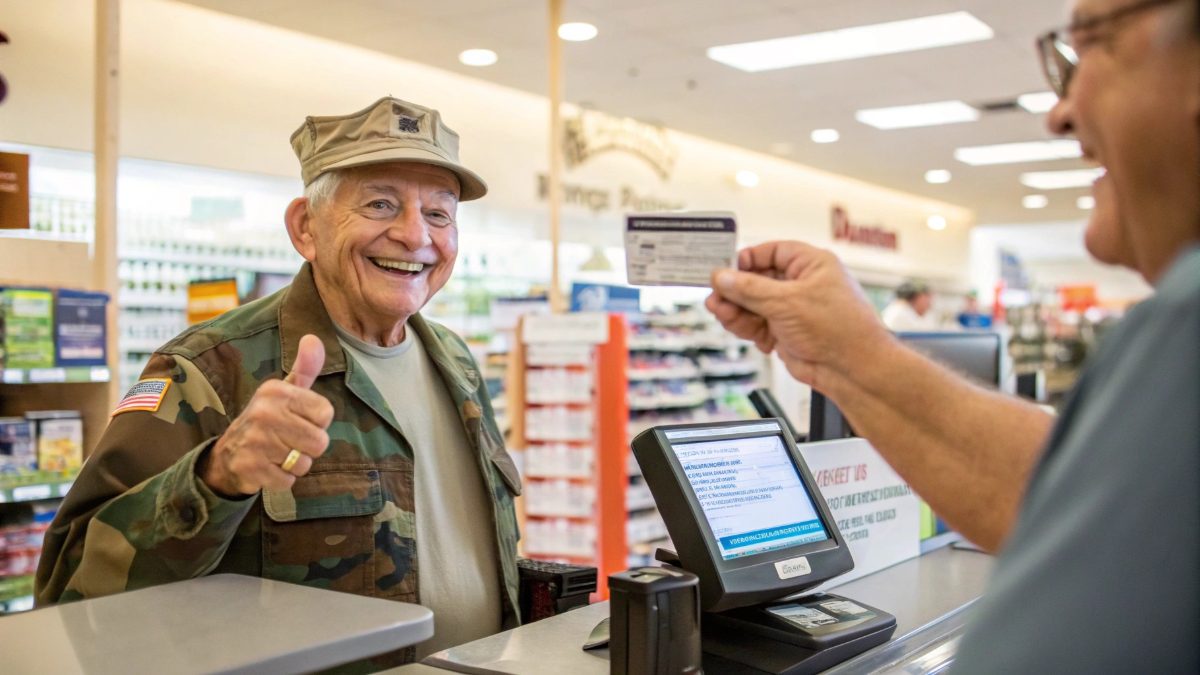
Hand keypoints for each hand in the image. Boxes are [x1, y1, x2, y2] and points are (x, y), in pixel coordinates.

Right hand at [199, 334, 333, 495]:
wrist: (228, 454)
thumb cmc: (268, 419)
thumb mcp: (286, 391)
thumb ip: (305, 367)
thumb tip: (313, 338)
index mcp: (276, 391)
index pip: (326, 413)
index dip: (316, 422)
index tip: (297, 419)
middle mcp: (264, 412)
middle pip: (319, 442)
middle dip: (308, 447)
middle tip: (287, 441)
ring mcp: (255, 441)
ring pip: (304, 463)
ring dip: (294, 464)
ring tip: (276, 453)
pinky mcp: (250, 468)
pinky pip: (288, 481)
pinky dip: (281, 479)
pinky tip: (267, 467)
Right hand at [706, 241, 893, 385]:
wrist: (852, 370)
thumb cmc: (839, 329)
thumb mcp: (786, 302)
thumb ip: (749, 289)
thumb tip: (723, 277)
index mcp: (811, 265)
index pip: (771, 252)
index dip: (746, 259)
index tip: (724, 269)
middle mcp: (802, 284)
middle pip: (757, 280)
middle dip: (736, 290)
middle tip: (717, 297)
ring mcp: (794, 310)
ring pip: (753, 304)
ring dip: (737, 310)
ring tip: (724, 315)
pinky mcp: (786, 332)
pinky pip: (757, 324)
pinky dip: (747, 328)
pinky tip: (744, 332)